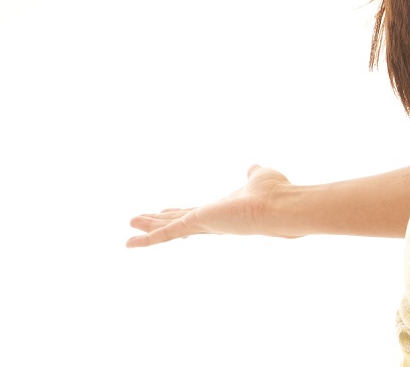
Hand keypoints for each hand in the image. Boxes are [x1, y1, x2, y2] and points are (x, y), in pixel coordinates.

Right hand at [126, 165, 297, 247]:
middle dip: (158, 221)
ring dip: (149, 228)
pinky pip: (167, 233)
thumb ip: (253, 174)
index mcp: (222, 210)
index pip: (194, 213)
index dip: (179, 212)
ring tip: (129, 229)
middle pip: (177, 221)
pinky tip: (130, 242)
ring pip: (169, 228)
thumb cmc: (274, 193)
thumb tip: (252, 167)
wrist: (279, 207)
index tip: (166, 212)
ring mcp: (203, 224)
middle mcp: (211, 220)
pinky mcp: (197, 224)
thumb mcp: (259, 177)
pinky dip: (147, 239)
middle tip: (138, 221)